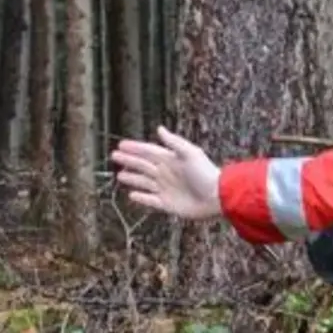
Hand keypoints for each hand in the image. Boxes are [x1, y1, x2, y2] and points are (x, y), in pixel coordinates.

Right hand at [108, 126, 222, 219]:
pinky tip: (132, 194)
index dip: (135, 148)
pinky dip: (141, 198)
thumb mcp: (190, 153)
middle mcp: (166, 173)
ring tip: (119, 175)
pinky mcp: (168, 204)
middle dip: (129, 161)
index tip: (121, 145)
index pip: (148, 152)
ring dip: (132, 178)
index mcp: (171, 160)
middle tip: (114, 156)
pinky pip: (150, 200)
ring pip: (144, 182)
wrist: (217, 197)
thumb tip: (159, 129)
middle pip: (143, 166)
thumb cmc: (206, 173)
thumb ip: (174, 142)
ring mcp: (166, 189)